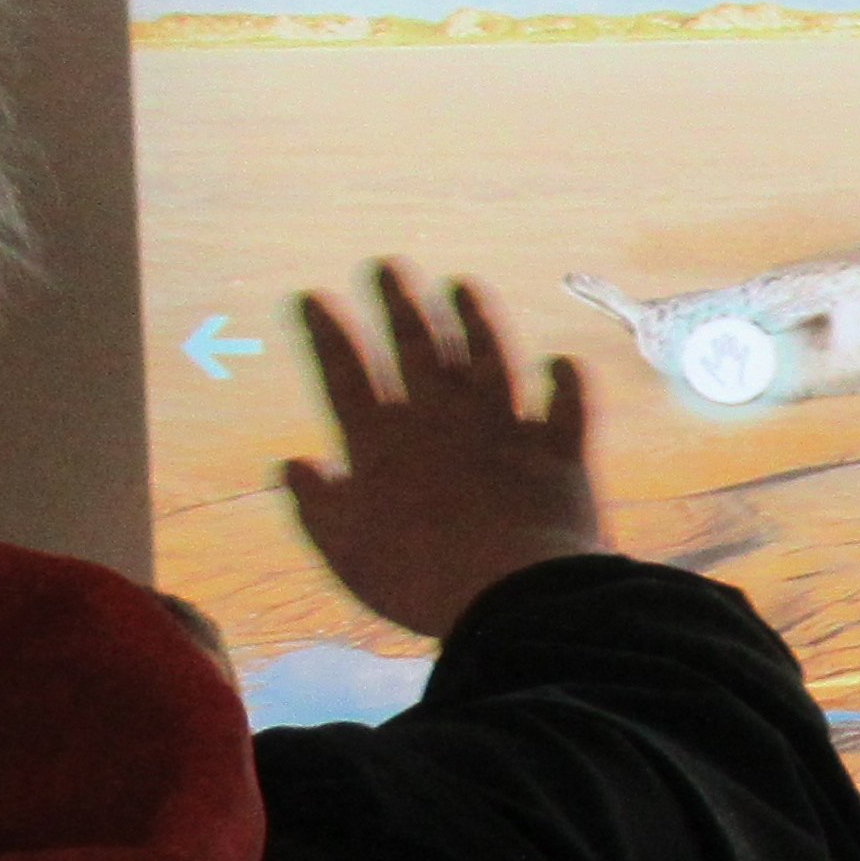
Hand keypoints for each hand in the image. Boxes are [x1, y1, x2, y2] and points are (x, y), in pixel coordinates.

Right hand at [281, 263, 603, 640]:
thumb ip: (318, 504)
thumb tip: (292, 463)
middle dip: (400, 304)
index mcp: (383, 444)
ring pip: (488, 359)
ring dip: (477, 321)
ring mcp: (504, 430)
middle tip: (388, 264)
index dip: (328, 335)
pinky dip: (567, 382)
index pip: (345, 375)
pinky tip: (564, 360)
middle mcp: (442, 422)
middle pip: (417, 349)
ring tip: (465, 284)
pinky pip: (567, 406)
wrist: (513, 596)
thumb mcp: (347, 552)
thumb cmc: (419, 581)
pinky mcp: (559, 451)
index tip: (314, 297)